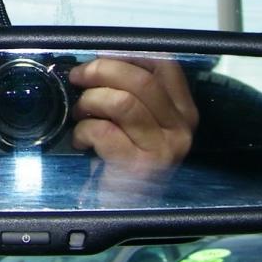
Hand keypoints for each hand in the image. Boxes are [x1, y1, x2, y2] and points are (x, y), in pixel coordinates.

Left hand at [68, 57, 198, 206]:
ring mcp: (164, 149)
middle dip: (101, 71)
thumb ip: (131, 94)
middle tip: (78, 77)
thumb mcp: (136, 123)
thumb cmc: (123, 159)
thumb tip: (98, 60)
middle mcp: (181, 128)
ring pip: (121, 103)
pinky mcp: (141, 167)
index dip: (129, 54)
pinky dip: (84, 131)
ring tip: (80, 114)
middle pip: (141, 80)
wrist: (121, 207)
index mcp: (183, 111)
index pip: (165, 65)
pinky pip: (105, 132)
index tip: (101, 55)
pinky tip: (82, 141)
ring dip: (90, 102)